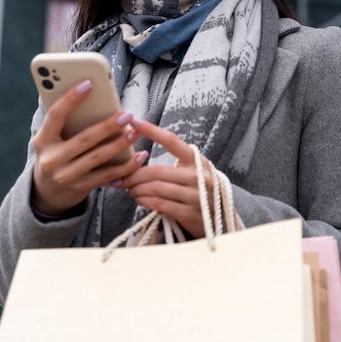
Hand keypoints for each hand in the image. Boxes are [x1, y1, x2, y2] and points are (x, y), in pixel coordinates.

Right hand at [31, 80, 147, 215]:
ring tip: (135, 133)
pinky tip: (139, 157)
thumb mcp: (52, 139)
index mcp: (43, 140)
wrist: (48, 193)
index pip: (55, 115)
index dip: (71, 99)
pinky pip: (107, 176)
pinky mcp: (80, 188)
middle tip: (126, 115)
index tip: (89, 83)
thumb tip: (92, 95)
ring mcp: (66, 176)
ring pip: (98, 158)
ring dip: (120, 145)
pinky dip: (125, 167)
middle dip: (108, 126)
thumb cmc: (55, 155)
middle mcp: (52, 159)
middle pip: (84, 139)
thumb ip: (66, 122)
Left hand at [115, 117, 213, 237]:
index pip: (171, 141)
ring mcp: (196, 195)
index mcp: (198, 160)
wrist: (219, 220)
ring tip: (129, 189)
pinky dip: (144, 201)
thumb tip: (140, 155)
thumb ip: (175, 163)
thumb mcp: (194, 172)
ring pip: (155, 188)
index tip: (133, 121)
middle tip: (121, 178)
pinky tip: (139, 200)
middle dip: (133, 175)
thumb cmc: (199, 191)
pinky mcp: (190, 213)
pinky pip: (160, 204)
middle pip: (156, 171)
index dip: (151, 130)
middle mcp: (199, 176)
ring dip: (136, 189)